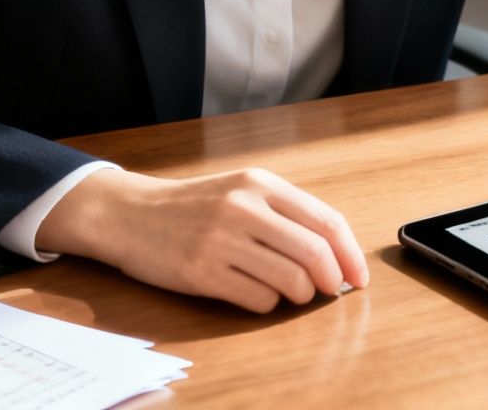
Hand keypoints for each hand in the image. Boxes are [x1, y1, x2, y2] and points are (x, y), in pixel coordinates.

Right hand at [34, 166, 369, 313]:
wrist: (130, 214)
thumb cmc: (193, 206)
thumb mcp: (240, 190)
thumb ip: (284, 212)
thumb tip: (334, 253)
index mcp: (260, 184)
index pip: (327, 221)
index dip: (350, 255)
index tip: (357, 277)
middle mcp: (243, 207)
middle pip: (315, 254)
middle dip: (330, 280)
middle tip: (327, 290)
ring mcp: (222, 240)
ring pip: (291, 281)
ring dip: (299, 295)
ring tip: (288, 292)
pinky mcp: (202, 272)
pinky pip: (258, 300)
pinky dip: (267, 304)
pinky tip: (254, 293)